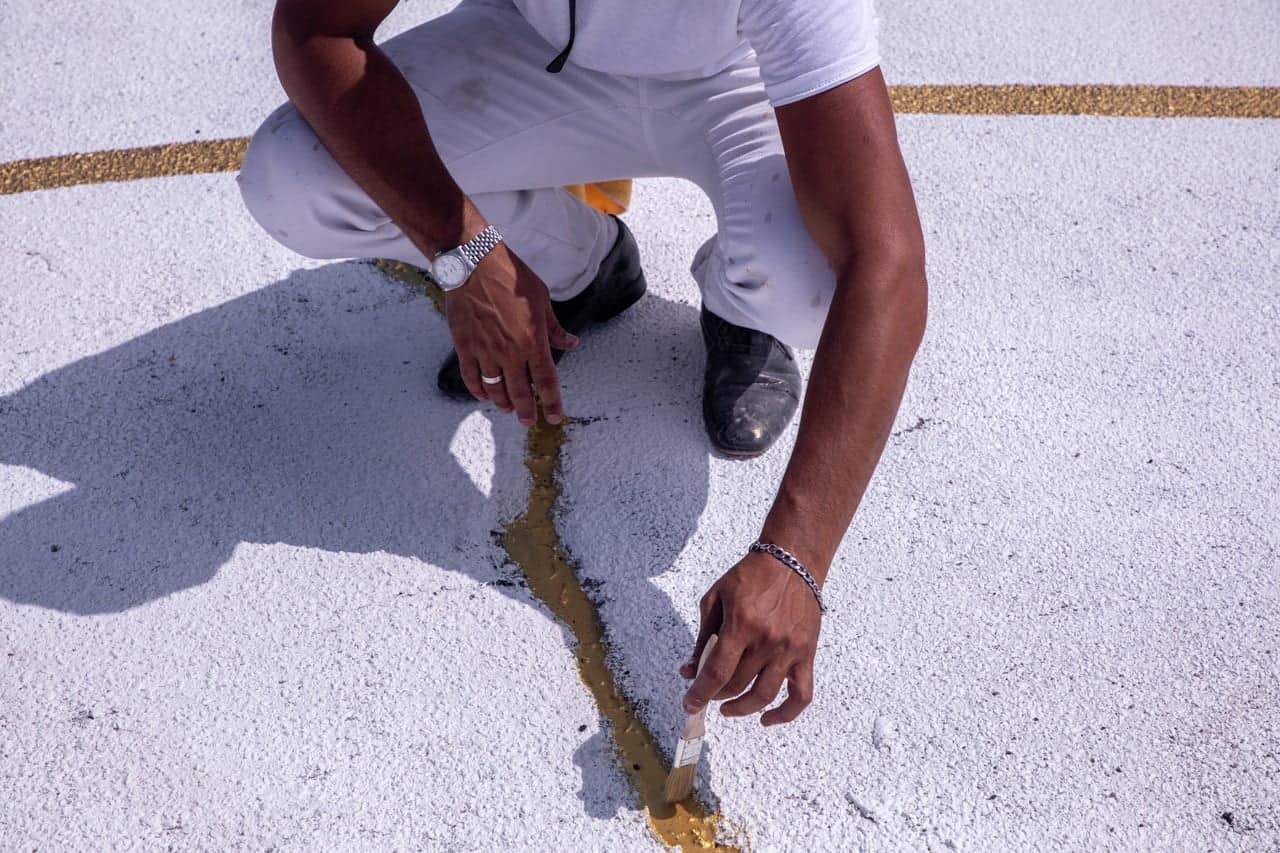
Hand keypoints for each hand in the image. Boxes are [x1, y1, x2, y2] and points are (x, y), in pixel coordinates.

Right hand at [444, 243, 578, 425]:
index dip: (552, 404)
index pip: (545, 382)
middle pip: (520, 393)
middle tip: (528, 421)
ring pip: (494, 389)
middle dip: (526, 412)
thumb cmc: (511, 277)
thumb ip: (555, 328)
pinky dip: (478, 390)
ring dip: (502, 403)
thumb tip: (571, 343)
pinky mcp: (465, 346)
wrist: (474, 263)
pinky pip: (471, 377)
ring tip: (507, 409)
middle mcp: (510, 351)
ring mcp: (485, 351)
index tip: (554, 417)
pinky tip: (482, 395)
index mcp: (533, 341)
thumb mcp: (542, 299)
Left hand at [680, 549, 822, 725]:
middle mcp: (767, 641)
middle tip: (707, 694)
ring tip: (728, 708)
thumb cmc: (751, 577)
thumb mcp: (715, 598)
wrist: (792, 561)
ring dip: (742, 709)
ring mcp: (789, 650)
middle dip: (715, 695)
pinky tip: (767, 719)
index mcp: (741, 624)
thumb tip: (689, 670)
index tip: (689, 704)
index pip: (717, 672)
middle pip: (737, 685)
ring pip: (763, 695)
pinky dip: (785, 714)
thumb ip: (702, 637)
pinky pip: (801, 695)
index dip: (700, 694)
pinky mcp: (806, 654)